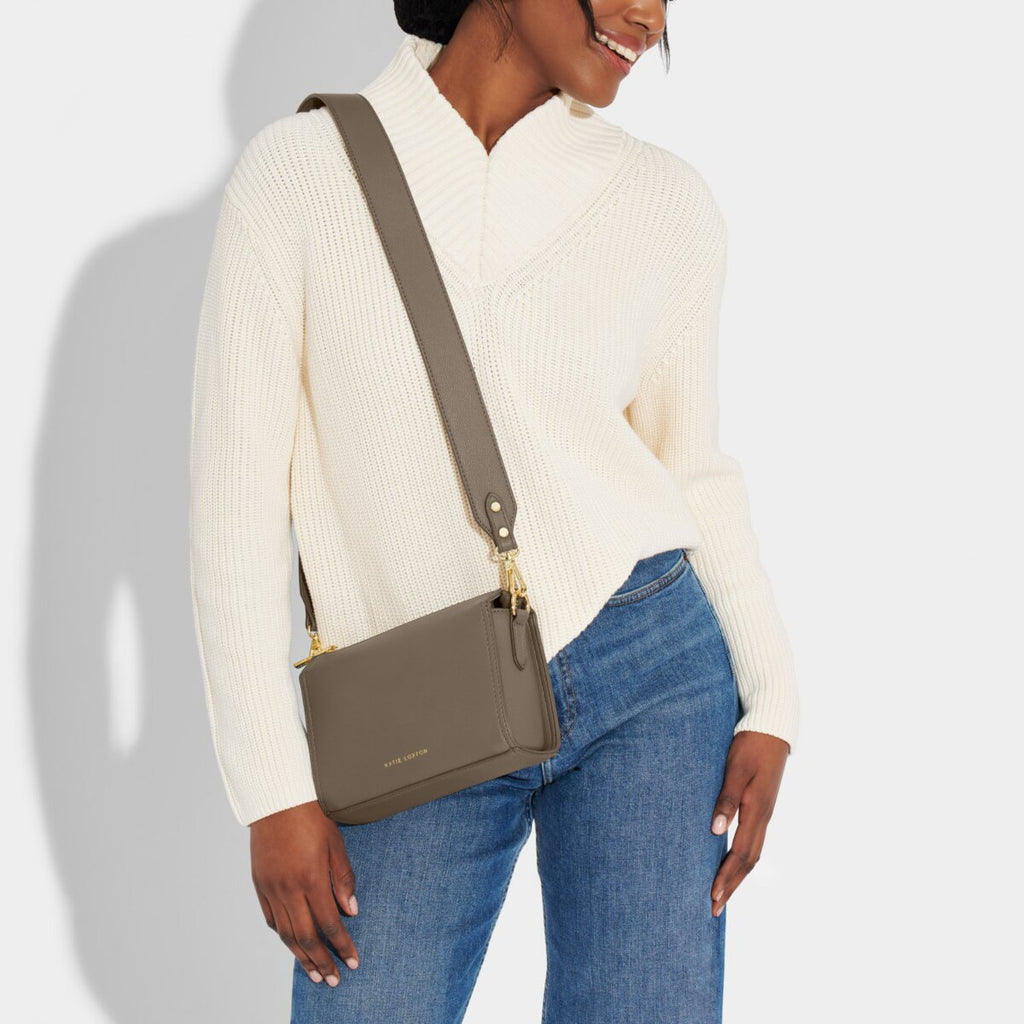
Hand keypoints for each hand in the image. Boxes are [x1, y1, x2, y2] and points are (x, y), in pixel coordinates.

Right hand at [250, 800, 359, 985]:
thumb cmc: (311, 817)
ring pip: (285, 933)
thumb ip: (343, 879)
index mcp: (311, 878)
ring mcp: (271, 888)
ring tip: (314, 973)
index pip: (329, 923)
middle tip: (333, 979)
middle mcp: (289, 888)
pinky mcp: (260, 885)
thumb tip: (351, 910)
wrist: (276, 801)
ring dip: (301, 956)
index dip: (342, 945)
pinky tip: (293, 944)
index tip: (352, 961)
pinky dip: (283, 935)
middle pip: (305, 936)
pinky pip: (271, 918)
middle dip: (322, 961)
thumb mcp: (336, 844)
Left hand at [708, 730, 788, 916]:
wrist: (772, 728)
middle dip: (731, 886)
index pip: (740, 855)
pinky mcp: (762, 806)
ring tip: (721, 894)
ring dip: (737, 876)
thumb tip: (716, 831)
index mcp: (757, 811)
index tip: (712, 896)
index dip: (726, 877)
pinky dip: (742, 859)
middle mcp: (763, 817)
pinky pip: (752, 841)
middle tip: (714, 908)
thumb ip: (727, 799)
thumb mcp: (735, 769)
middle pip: (748, 862)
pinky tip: (731, 863)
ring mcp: (764, 813)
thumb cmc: (750, 745)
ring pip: (752, 854)